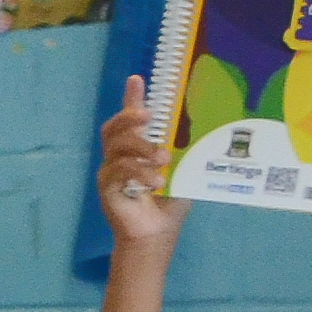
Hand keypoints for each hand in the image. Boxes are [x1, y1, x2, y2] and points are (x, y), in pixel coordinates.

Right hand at [100, 76, 186, 253]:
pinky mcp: (106, 188)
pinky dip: (137, 173)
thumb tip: (206, 125)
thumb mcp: (182, 169)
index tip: (138, 78)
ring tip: (161, 160)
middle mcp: (118, 156)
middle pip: (114, 128)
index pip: (129, 119)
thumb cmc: (170, 201)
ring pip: (116, 147)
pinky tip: (154, 182)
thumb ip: (184, 150)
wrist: (156, 232)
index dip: (131, 98)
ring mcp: (110, 172)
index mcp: (136, 149)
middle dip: (129, 117)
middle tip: (149, 117)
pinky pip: (116, 171)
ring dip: (140, 149)